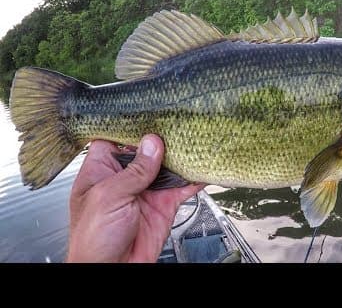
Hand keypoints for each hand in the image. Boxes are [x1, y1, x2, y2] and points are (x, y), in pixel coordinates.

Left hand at [66, 134, 204, 262]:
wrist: (112, 271)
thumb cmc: (92, 239)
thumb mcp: (108, 197)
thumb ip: (133, 170)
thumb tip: (152, 144)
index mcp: (102, 170)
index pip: (116, 139)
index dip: (131, 127)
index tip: (150, 115)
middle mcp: (125, 178)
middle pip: (147, 150)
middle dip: (163, 139)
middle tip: (180, 124)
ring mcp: (146, 191)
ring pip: (167, 167)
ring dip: (182, 157)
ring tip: (196, 142)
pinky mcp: (163, 205)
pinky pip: (182, 188)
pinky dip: (195, 179)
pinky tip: (204, 169)